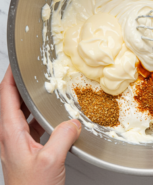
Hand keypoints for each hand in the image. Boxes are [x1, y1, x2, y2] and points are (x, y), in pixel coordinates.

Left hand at [0, 66, 81, 184]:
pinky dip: (37, 113)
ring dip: (27, 98)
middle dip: (18, 84)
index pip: (5, 96)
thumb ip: (63, 135)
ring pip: (19, 111)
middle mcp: (10, 135)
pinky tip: (48, 114)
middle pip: (10, 101)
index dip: (9, 78)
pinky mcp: (27, 147)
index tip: (17, 64)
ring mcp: (17, 141)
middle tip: (30, 72)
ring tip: (39, 88)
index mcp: (10, 132)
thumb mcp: (51, 160)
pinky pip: (30, 123)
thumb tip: (73, 122)